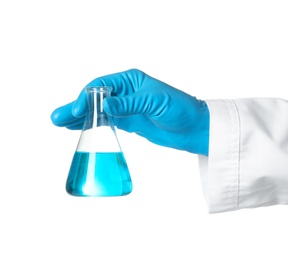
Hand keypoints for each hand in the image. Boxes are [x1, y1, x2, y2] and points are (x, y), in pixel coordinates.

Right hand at [51, 69, 208, 155]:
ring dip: (80, 117)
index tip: (76, 111)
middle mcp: (127, 92)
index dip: (86, 98)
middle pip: (95, 98)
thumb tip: (105, 105)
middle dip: (76, 107)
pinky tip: (78, 128)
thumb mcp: (155, 102)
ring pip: (98, 111)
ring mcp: (127, 108)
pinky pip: (106, 122)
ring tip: (60, 124)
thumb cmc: (181, 109)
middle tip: (57, 118)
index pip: (101, 86)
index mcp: (131, 80)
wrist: (195, 128)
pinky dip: (92, 125)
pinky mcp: (130, 122)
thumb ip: (129, 104)